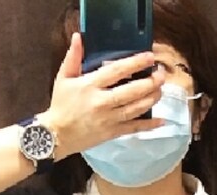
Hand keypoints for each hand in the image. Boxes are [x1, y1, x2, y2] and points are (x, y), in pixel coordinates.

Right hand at [40, 33, 166, 158]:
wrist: (56, 135)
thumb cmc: (61, 105)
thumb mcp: (63, 78)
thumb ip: (73, 57)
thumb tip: (78, 37)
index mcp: (91, 86)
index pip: (117, 71)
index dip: (135, 63)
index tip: (149, 58)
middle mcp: (102, 102)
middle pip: (132, 91)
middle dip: (150, 82)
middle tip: (161, 74)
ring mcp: (108, 119)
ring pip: (135, 109)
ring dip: (151, 99)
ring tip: (161, 90)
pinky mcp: (111, 133)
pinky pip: (133, 129)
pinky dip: (148, 126)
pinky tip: (161, 121)